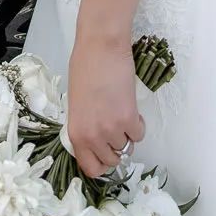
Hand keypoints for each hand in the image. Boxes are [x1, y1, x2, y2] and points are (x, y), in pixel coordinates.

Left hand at [66, 34, 145, 179]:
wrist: (101, 48)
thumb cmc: (85, 68)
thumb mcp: (76, 104)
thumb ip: (85, 127)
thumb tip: (97, 141)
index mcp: (76, 134)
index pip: (91, 168)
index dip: (101, 163)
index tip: (106, 153)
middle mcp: (92, 136)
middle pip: (112, 160)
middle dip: (116, 146)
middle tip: (114, 127)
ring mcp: (111, 129)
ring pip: (127, 147)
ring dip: (127, 133)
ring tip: (120, 110)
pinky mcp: (129, 118)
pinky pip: (139, 134)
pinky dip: (138, 124)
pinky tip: (130, 107)